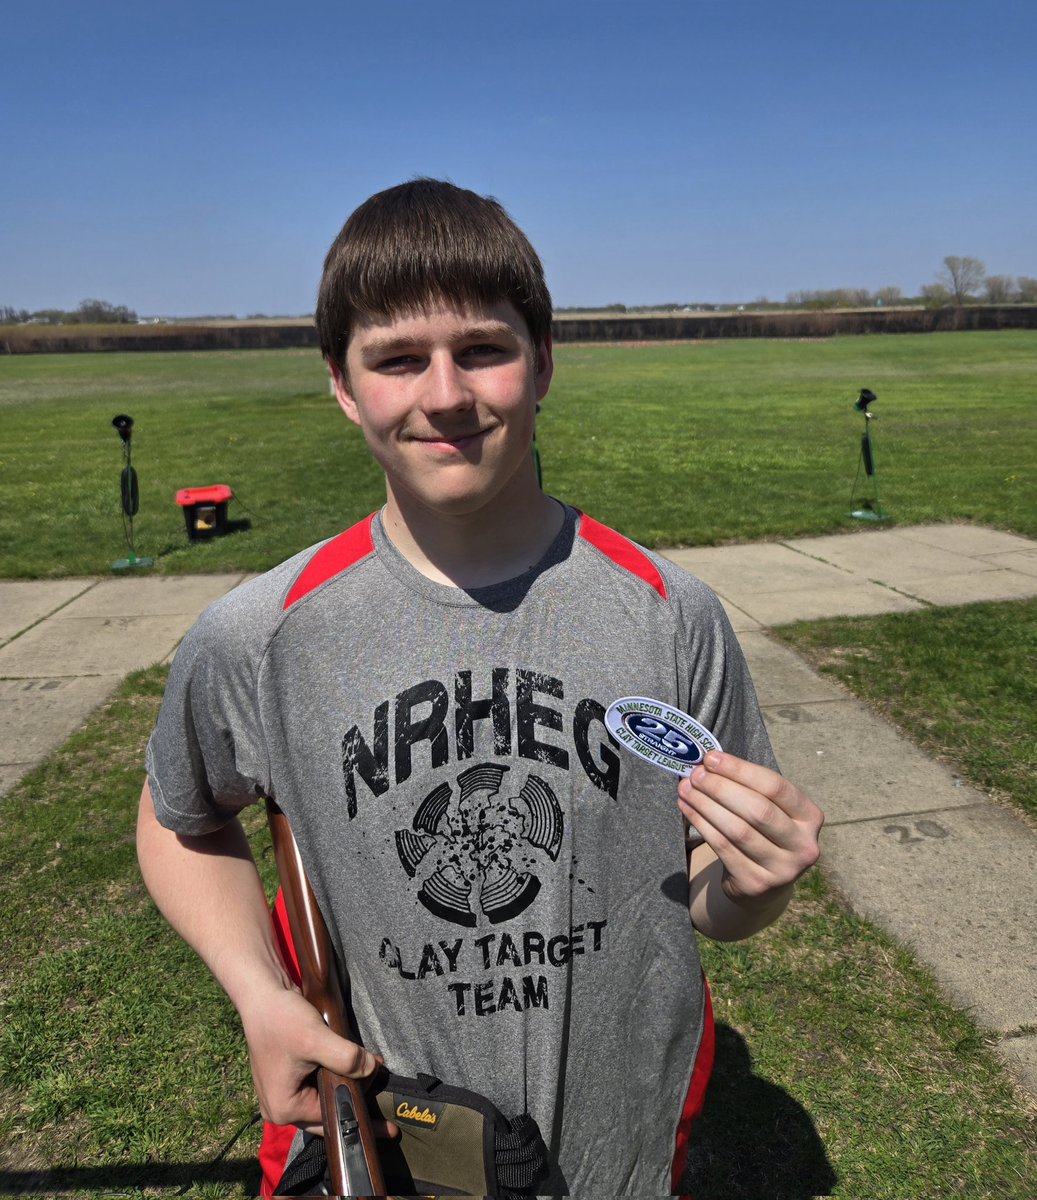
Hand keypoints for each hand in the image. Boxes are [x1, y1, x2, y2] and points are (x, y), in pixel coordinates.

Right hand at [239, 981, 380, 1133]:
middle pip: (326, 1114)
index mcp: (284, 1109)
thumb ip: (347, 1058)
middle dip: (354, 1104)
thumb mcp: (317, 1039)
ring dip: (345, 1087)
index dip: (357, 1111)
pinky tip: (353, 1068)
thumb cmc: (282, 1019)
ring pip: (322, 1098)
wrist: (262, 994)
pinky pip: (316, 1085)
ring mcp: (282, 1092)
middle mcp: (280, 1107)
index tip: (385, 1121)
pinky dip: (334, 1077)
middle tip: (383, 1108)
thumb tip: (373, 1069)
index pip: (329, 1120)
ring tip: (372, 1079)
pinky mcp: (288, 1077)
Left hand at [678, 750, 822, 908]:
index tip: (711, 758)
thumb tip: (709, 763)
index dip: (741, 770)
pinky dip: (701, 824)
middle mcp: (803, 845)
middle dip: (721, 788)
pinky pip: (723, 847)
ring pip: (737, 830)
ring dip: (706, 805)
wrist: (766, 883)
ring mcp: (782, 869)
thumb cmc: (764, 831)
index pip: (776, 787)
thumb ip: (748, 787)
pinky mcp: (756, 884)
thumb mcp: (770, 809)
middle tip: (696, 774)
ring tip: (686, 789)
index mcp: (810, 817)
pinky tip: (687, 808)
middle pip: (758, 810)